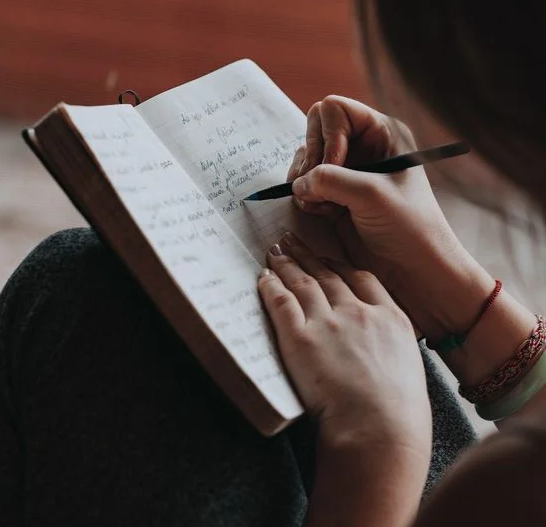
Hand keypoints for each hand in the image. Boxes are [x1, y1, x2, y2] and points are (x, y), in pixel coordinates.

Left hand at [258, 232, 431, 459]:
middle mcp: (358, 312)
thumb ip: (390, 347)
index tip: (327, 258)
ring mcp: (328, 323)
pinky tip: (264, 278)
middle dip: (308, 255)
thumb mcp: (409, 367)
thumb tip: (378, 349)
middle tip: (293, 242)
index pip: (360, 277)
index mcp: (390, 316)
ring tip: (276, 251)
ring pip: (303, 282)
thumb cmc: (400, 414)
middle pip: (327, 274)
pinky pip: (281, 302)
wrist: (379, 431)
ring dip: (287, 263)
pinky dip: (270, 287)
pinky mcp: (300, 339)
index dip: (339, 264)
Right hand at [288, 96, 494, 340]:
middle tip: (320, 187)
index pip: (335, 109)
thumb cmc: (410, 228)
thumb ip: (329, 178)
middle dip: (311, 158)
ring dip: (306, 181)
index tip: (335, 166)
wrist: (416, 271)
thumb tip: (298, 182)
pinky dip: (306, 197)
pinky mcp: (334, 196)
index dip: (328, 136)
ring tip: (325, 205)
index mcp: (382, 133)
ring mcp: (347, 172)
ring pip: (305, 158)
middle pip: (314, 130)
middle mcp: (363, 147)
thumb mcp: (371, 194)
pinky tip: (325, 214)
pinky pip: (304, 184)